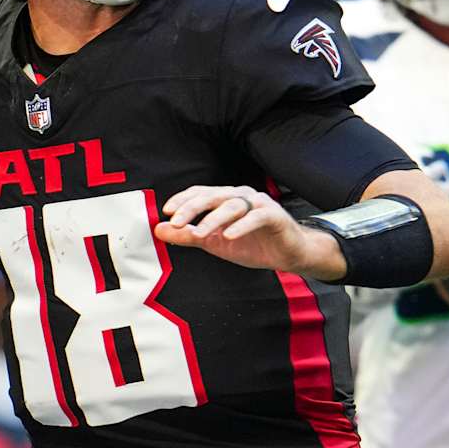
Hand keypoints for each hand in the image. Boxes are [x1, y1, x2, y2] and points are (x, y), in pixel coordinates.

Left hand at [155, 185, 341, 279]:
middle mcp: (240, 196)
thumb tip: (160, 230)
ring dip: (214, 219)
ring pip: (232, 205)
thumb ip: (188, 235)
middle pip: (213, 196)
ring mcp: (258, 204)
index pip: (200, 193)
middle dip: (193, 208)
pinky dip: (242, 225)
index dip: (183, 200)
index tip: (167, 212)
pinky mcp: (274, 215)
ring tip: (200, 233)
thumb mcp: (214, 242)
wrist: (288, 254)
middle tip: (177, 221)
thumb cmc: (252, 244)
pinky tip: (229, 235)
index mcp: (225, 199)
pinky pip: (256, 217)